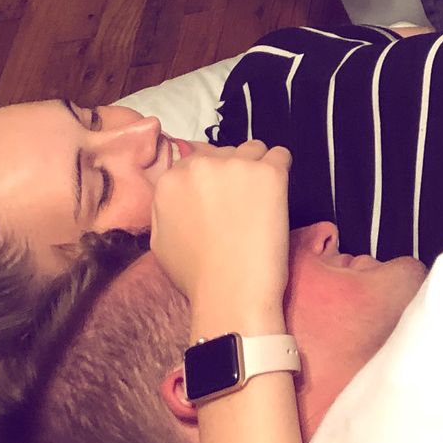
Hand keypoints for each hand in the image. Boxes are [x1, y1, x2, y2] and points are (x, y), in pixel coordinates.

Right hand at [151, 139, 291, 325]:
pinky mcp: (268, 172)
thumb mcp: (160, 242)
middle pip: (225, 152)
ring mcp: (236, 165)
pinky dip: (281, 169)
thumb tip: (177, 193)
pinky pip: (281, 155)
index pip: (197, 160)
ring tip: (260, 200)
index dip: (212, 180)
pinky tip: (278, 194)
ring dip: (257, 168)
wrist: (231, 292)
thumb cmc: (197, 276)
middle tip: (241, 204)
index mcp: (170, 181)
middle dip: (233, 172)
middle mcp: (200, 165)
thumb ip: (165, 208)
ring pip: (253, 149)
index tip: (222, 197)